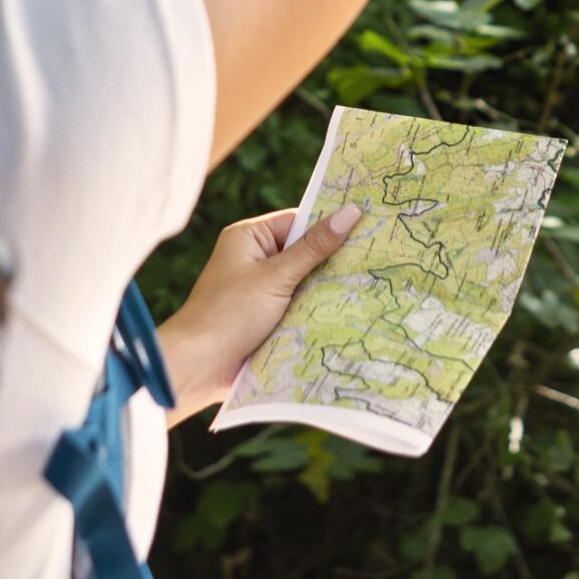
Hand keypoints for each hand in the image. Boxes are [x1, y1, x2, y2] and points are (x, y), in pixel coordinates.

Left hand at [155, 204, 360, 425]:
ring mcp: (261, 290)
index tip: (369, 227)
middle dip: (333, 260)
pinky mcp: (267, 317)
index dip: (330, 225)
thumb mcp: (276, 276)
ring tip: (371, 285)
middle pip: (304, 252)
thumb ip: (314, 247)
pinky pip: (299, 306)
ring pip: (305, 282)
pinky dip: (316, 310)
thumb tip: (350, 213)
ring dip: (327, 289)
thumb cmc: (231, 313)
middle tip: (378, 259)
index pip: (298, 221)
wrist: (200, 366)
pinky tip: (348, 313)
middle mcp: (254, 259)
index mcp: (249, 237)